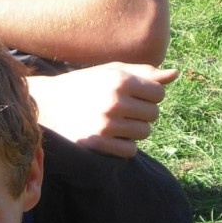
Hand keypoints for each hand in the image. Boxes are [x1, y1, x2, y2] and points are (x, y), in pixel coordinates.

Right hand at [27, 63, 177, 156]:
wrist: (46, 104)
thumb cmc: (84, 85)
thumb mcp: (111, 72)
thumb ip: (144, 73)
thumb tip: (175, 73)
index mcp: (119, 79)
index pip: (158, 93)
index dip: (150, 95)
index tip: (135, 96)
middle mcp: (114, 101)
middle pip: (153, 114)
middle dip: (141, 113)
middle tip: (121, 109)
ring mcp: (105, 124)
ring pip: (144, 133)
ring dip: (134, 130)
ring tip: (115, 122)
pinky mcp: (97, 143)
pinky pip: (130, 150)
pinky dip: (124, 145)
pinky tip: (110, 136)